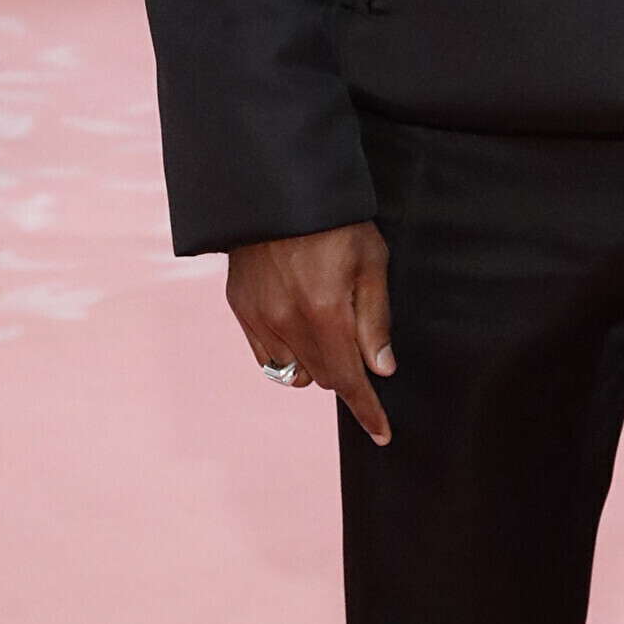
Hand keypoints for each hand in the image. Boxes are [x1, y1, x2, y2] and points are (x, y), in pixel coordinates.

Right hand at [226, 222, 393, 444]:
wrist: (276, 188)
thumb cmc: (335, 220)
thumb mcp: (371, 261)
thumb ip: (376, 319)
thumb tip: (381, 369)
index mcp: (326, 311)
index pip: (350, 379)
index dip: (368, 410)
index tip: (382, 434)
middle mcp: (288, 322)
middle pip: (325, 378)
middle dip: (347, 374)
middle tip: (358, 341)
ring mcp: (259, 317)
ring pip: (295, 372)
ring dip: (317, 364)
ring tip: (326, 327)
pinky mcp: (241, 308)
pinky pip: (268, 357)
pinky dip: (288, 354)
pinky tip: (299, 327)